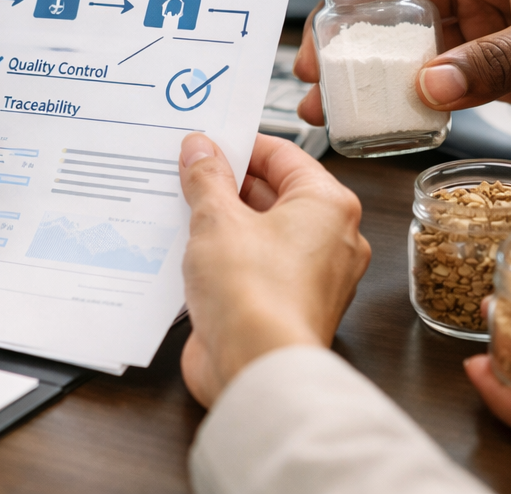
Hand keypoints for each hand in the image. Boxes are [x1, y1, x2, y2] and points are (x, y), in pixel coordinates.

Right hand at [178, 132, 370, 407]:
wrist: (256, 369)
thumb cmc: (255, 295)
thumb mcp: (217, 218)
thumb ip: (207, 177)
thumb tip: (201, 149)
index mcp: (327, 205)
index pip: (282, 154)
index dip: (240, 145)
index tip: (206, 142)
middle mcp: (330, 238)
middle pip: (272, 191)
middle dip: (226, 183)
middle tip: (186, 172)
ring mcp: (310, 274)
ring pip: (260, 229)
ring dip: (222, 219)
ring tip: (181, 206)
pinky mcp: (286, 304)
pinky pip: (255, 263)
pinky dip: (225, 253)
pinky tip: (188, 247)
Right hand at [293, 0, 510, 127]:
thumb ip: (497, 61)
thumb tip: (429, 86)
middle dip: (353, 19)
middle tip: (318, 53)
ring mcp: (489, 27)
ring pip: (413, 38)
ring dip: (371, 66)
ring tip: (332, 96)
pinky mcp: (497, 69)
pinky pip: (439, 77)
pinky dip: (408, 96)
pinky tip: (383, 116)